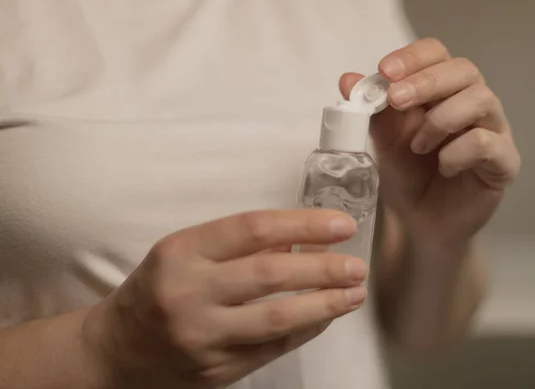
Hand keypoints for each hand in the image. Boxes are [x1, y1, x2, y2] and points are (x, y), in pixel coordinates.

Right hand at [84, 210, 366, 388]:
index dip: (304, 225)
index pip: (253, 228)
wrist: (116, 352)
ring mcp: (202, 337)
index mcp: (181, 252)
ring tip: (354, 294)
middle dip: (324, 268)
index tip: (341, 225)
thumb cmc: (156, 290)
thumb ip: (237, 245)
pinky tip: (325, 317)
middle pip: (270, 274)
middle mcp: (189, 293)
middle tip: (357, 265)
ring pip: (277, 319)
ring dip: (325, 305)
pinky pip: (273, 348)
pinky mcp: (215, 370)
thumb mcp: (184, 254)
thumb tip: (299, 240)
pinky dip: (306, 330)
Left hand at [340, 38, 520, 244]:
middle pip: (464, 70)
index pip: (437, 54)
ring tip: (418, 147)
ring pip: (481, 99)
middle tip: (396, 100)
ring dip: (440, 119)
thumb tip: (347, 79)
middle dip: (426, 82)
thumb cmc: (407, 177)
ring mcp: (493, 130)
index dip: (413, 57)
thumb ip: (371, 112)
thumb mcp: (383, 143)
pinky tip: (444, 168)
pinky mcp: (504, 162)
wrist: (419, 224)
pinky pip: (487, 142)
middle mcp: (473, 104)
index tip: (384, 70)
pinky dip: (458, 153)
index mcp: (442, 91)